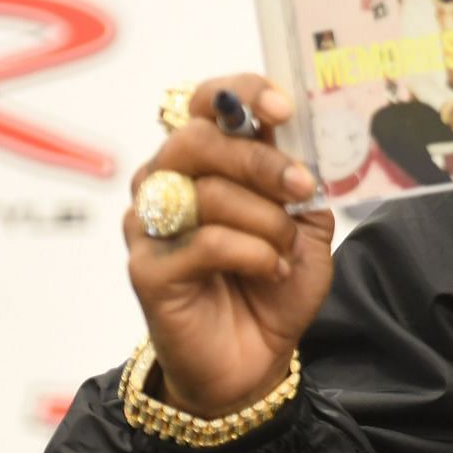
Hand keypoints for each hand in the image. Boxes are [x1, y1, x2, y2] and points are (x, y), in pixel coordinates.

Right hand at [124, 75, 335, 417]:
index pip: (206, 102)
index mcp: (206, 159)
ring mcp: (149, 224)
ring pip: (207, 192)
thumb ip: (302, 181)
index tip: (281, 107)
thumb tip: (306, 147)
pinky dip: (253, 253)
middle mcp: (166, 181)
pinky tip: (270, 270)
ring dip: (266, 220)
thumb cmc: (274, 281)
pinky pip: (205, 241)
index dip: (240, 93)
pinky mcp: (145, 268)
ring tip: (286, 249)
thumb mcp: (307, 224)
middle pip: (199, 140)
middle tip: (301, 189)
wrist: (255, 358)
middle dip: (261, 162)